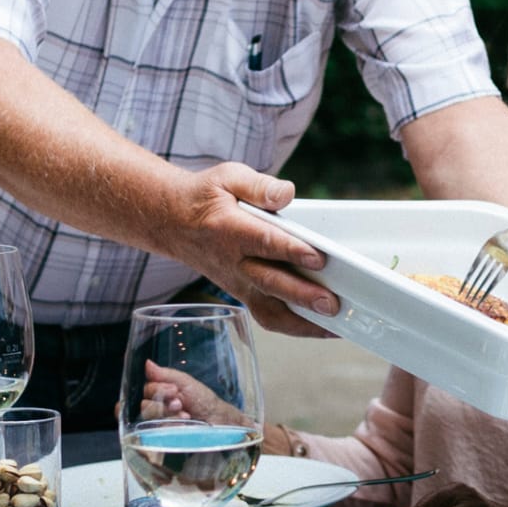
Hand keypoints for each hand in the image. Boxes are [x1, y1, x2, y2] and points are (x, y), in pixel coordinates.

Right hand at [135, 359, 249, 425]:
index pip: (145, 390)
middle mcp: (156, 407)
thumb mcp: (185, 382)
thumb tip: (147, 363)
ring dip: (168, 414)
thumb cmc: (202, 399)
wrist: (216, 419)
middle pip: (144, 405)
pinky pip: (156, 431)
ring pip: (149, 419)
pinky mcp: (161, 436)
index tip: (174, 389)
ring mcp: (158, 423)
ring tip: (185, 414)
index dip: (158, 389)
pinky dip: (171, 425)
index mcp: (159, 392)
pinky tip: (183, 423)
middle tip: (179, 403)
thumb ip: (164, 374)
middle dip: (164, 403)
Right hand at [161, 163, 334, 336]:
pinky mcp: (243, 293)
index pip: (264, 242)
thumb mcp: (228, 178)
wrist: (172, 222)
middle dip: (301, 295)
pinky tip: (322, 328)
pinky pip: (268, 316)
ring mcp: (238, 282)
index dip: (291, 251)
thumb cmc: (205, 198)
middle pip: (270, 282)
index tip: (318, 258)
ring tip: (335, 325)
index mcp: (230, 229)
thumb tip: (285, 194)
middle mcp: (233, 262)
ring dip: (301, 322)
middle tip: (331, 303)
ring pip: (268, 309)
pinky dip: (294, 327)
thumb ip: (259, 186)